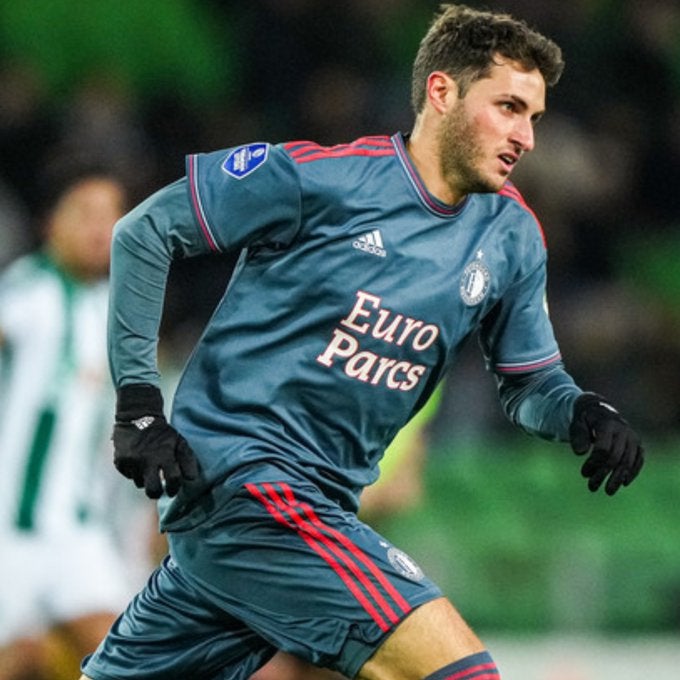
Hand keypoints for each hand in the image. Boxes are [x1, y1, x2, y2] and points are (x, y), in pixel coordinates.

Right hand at [113, 384, 197, 498]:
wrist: (137, 416)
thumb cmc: (162, 432)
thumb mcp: (178, 441)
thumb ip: (187, 459)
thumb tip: (192, 479)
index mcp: (164, 454)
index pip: (173, 480)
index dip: (174, 488)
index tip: (172, 490)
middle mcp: (147, 460)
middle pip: (152, 490)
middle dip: (157, 492)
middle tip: (159, 490)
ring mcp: (131, 461)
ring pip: (139, 483)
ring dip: (145, 478)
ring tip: (147, 464)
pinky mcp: (119, 461)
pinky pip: (128, 475)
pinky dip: (134, 471)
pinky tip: (137, 460)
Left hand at [569, 393, 643, 494]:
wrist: (601, 410)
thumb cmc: (586, 420)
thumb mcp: (577, 424)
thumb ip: (577, 436)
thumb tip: (580, 453)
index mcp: (607, 424)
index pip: (603, 450)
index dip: (593, 464)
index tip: (584, 474)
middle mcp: (624, 431)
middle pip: (615, 458)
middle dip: (603, 474)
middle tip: (592, 488)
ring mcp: (633, 438)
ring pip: (627, 462)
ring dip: (618, 478)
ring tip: (608, 491)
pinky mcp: (638, 444)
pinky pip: (639, 460)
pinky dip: (633, 472)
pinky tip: (624, 483)